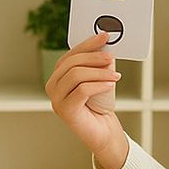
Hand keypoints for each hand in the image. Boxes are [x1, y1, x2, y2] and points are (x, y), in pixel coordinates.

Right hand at [45, 31, 128, 168]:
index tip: (104, 37)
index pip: (70, 55)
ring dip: (99, 72)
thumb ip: (97, 64)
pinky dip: (99, 85)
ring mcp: (56, 99)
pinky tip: (110, 85)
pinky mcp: (65, 111)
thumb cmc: (100, 104)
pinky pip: (82, 90)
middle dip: (94, 58)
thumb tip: (105, 47)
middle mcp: (53, 86)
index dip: (87, 44)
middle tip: (111, 57)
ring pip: (76, 75)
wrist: (103, 131)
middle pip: (71, 63)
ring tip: (115, 75)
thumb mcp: (98, 78)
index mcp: (58, 76)